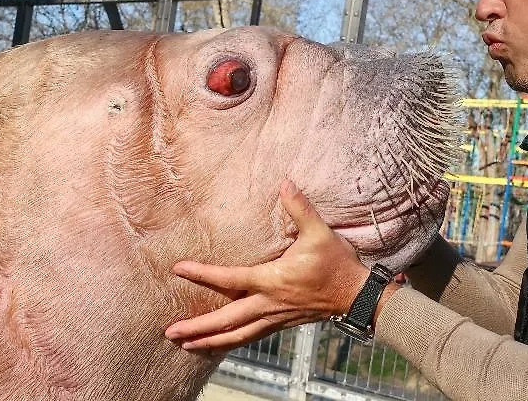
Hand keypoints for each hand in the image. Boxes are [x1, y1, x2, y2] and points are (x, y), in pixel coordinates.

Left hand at [164, 179, 369, 350]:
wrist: (357, 296)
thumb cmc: (337, 265)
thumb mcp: (320, 232)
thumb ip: (300, 208)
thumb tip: (285, 182)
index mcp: (272, 281)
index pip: (229, 279)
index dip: (203, 274)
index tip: (179, 269)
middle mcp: (268, 303)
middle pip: (226, 320)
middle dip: (197, 329)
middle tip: (170, 333)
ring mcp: (274, 317)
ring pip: (236, 335)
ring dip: (210, 341)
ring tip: (185, 345)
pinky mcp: (281, 323)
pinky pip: (250, 336)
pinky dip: (231, 342)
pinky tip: (219, 343)